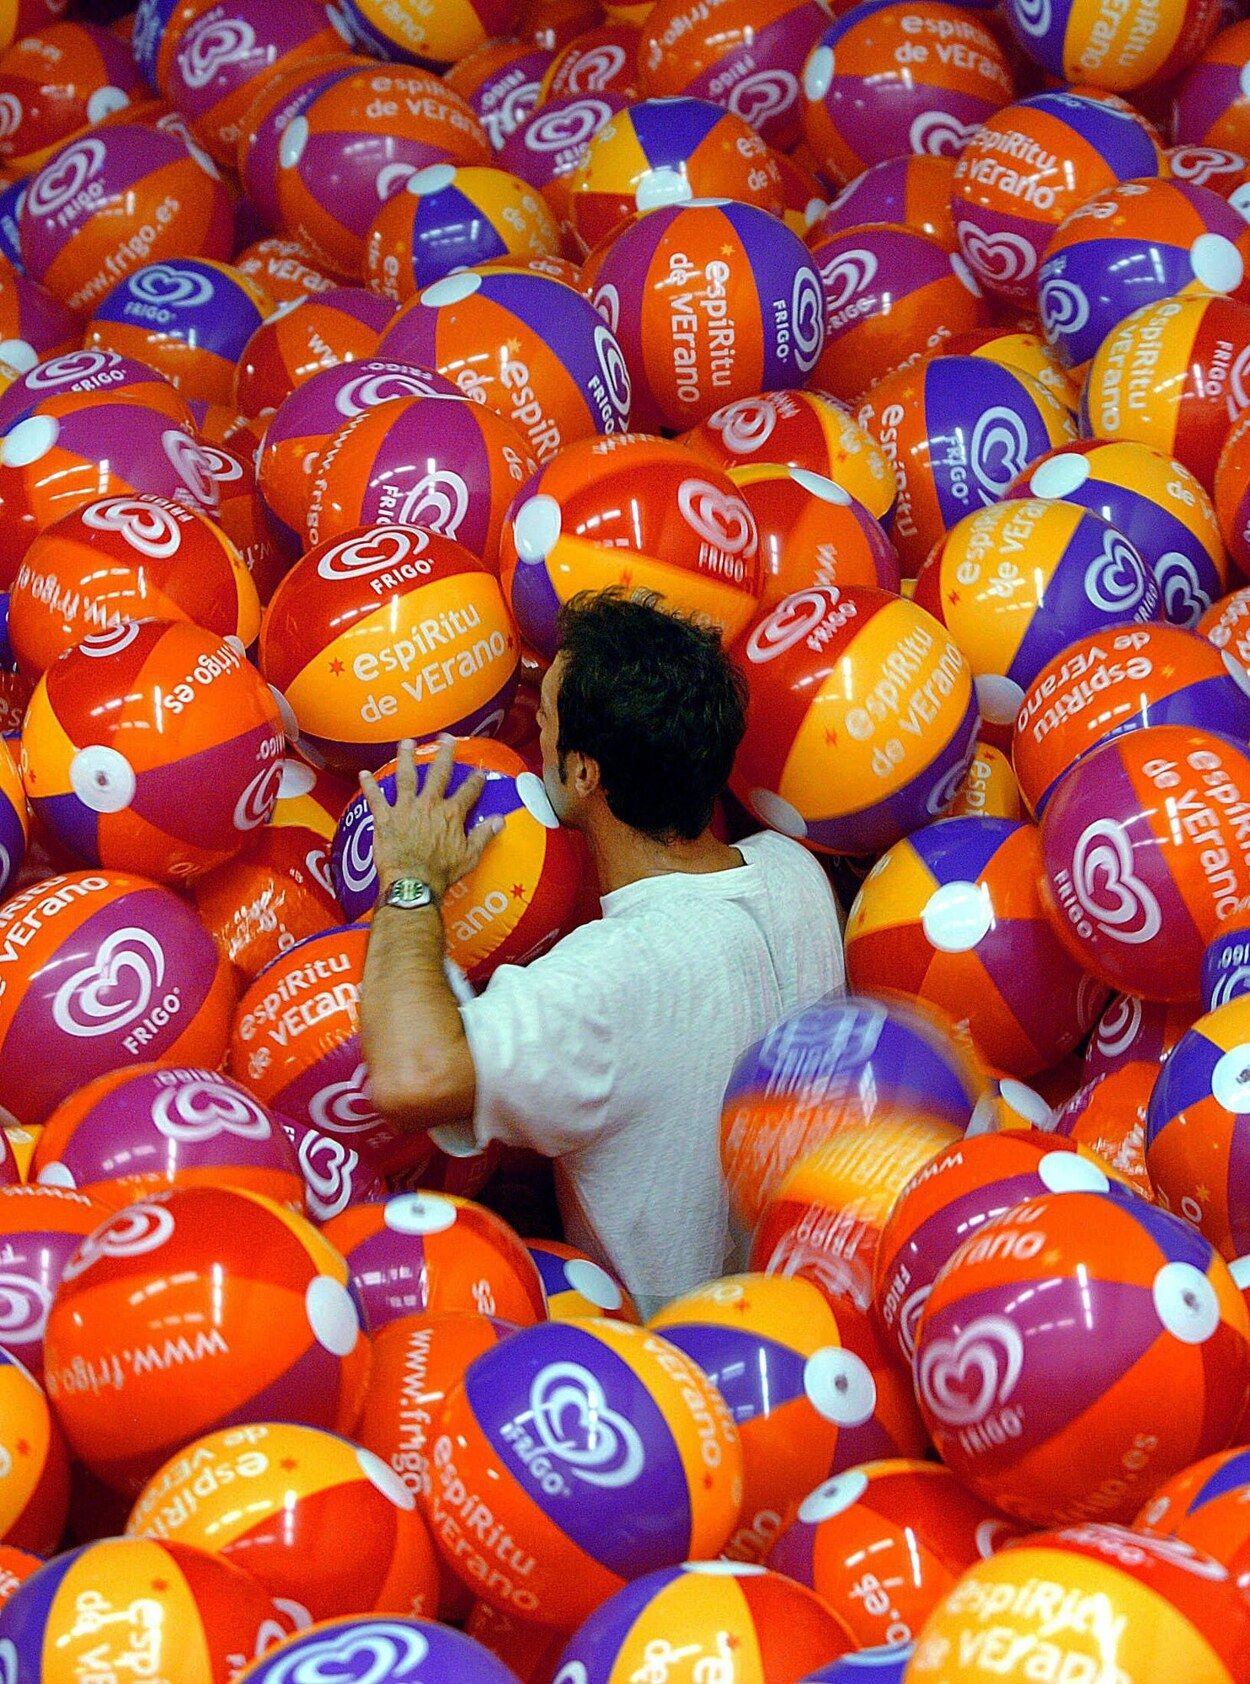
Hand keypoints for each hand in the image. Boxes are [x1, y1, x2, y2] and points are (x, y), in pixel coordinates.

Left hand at [359, 736, 502, 901]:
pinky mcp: (385, 818)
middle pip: (438, 774)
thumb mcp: (470, 856)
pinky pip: (375, 797)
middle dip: (444, 754)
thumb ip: (484, 835)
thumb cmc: (441, 872)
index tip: (479, 771)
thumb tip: (499, 820)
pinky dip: (369, 785)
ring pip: (406, 777)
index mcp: (451, 814)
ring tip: (407, 743)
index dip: (475, 780)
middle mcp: (429, 804)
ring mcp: (405, 809)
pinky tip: (363, 774)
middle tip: (446, 739)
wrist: (413, 882)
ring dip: (407, 758)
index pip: (468, 791)